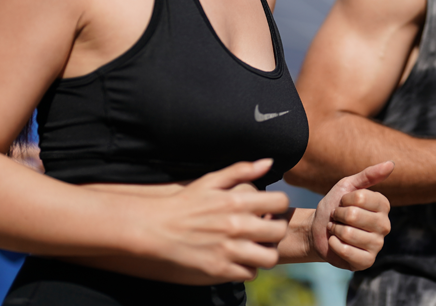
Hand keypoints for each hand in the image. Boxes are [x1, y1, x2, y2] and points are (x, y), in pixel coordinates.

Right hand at [142, 159, 290, 283]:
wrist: (154, 229)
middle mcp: (236, 226)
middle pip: (279, 231)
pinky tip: (239, 259)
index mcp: (236, 201)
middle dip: (276, 229)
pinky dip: (248, 267)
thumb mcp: (210, 181)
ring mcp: (229, 250)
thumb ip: (241, 170)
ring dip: (265, 252)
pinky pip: (249, 273)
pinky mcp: (220, 270)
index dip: (278, 205)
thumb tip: (268, 162)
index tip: (269, 209)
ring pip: (269, 257)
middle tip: (265, 229)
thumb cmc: (184, 203)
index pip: (280, 202)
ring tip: (255, 247)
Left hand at [310, 161, 393, 270]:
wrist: (318, 229)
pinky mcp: (367, 262)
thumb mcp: (348, 186)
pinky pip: (346, 251)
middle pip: (353, 215)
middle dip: (338, 216)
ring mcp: (378, 245)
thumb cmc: (335, 206)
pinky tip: (336, 243)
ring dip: (335, 230)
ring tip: (337, 230)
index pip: (361, 197)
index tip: (343, 203)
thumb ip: (369, 175)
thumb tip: (391, 164)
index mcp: (383, 206)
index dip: (344, 200)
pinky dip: (334, 245)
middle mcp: (385, 226)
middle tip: (339, 219)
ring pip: (348, 233)